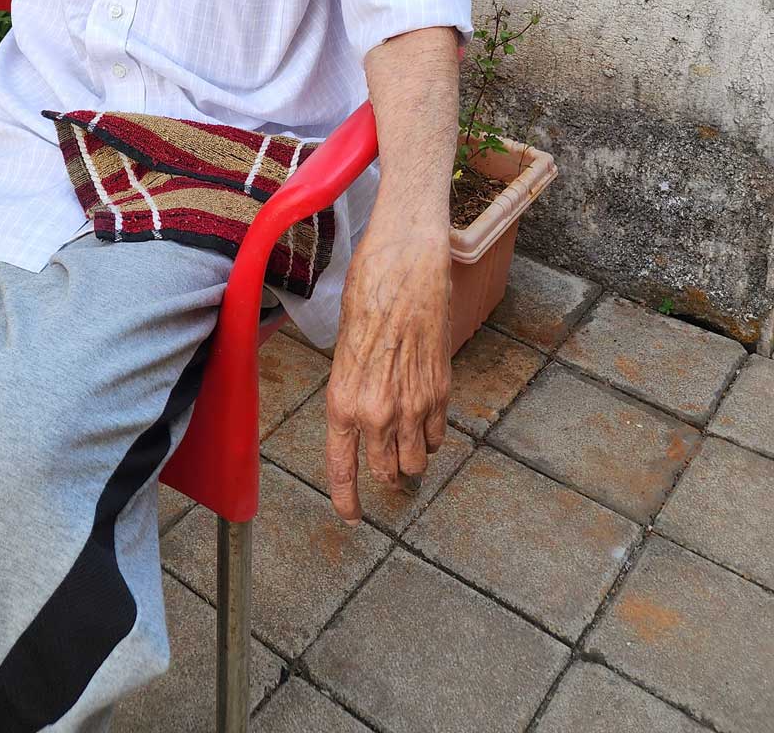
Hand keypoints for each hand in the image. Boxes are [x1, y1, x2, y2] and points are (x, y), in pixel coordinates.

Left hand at [324, 219, 450, 521]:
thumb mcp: (342, 347)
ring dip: (410, 461)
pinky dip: (431, 437)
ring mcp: (413, 405)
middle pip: (384, 472)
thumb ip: (351, 388)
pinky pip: (437, 435)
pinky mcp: (441, 391)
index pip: (342, 466)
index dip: (346, 498)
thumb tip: (357, 412)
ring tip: (406, 449)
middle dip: (384, 477)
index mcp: (342, 399)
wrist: (406, 267)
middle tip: (386, 474)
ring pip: (415, 462)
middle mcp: (377, 411)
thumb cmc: (366, 295)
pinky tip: (425, 423)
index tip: (351, 516)